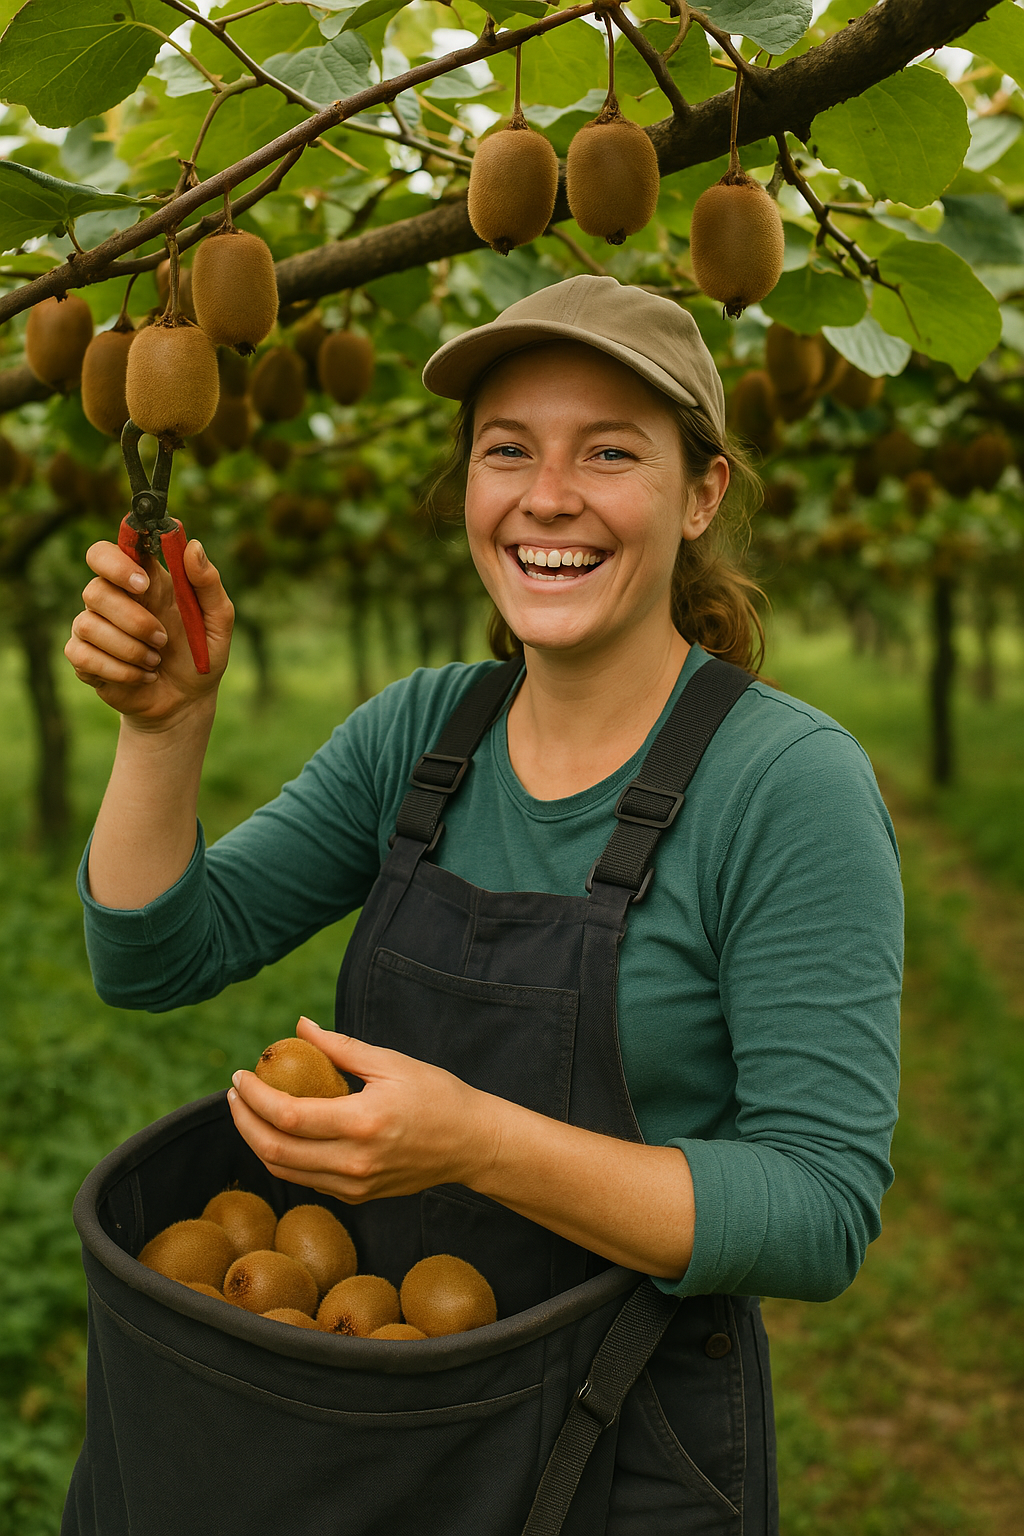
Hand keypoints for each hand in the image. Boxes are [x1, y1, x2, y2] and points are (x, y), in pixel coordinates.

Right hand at [64, 538, 232, 725]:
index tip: (143, 581)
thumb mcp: (218, 622)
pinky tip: (143, 677)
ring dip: (131, 649)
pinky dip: (120, 671)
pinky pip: (83, 655)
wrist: (187, 702)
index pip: (111, 551)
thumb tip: (193, 546)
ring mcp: (93, 627)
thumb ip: (208, 584)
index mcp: (145, 581)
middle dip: (131, 617)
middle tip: (162, 637)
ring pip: (88, 624)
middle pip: (94, 588)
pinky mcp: (83, 656)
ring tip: (156, 661)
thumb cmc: (201, 655)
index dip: (118, 561)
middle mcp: (113, 598)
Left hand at [226, 1018, 500, 1203]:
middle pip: (276, 1150)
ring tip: (248, 1111)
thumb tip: (300, 1026)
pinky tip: (280, 1132)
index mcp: (363, 1123)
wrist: (471, 1144)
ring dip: (257, 1141)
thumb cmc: (436, 1095)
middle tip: (235, 1093)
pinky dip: (283, 1157)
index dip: (255, 1096)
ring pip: (285, 1171)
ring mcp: (355, 1185)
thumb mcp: (391, 1062)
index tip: (241, 1075)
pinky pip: (306, 1180)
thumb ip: (341, 1046)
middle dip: (244, 1121)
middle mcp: (354, 1162)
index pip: (289, 1116)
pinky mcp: (358, 1196)